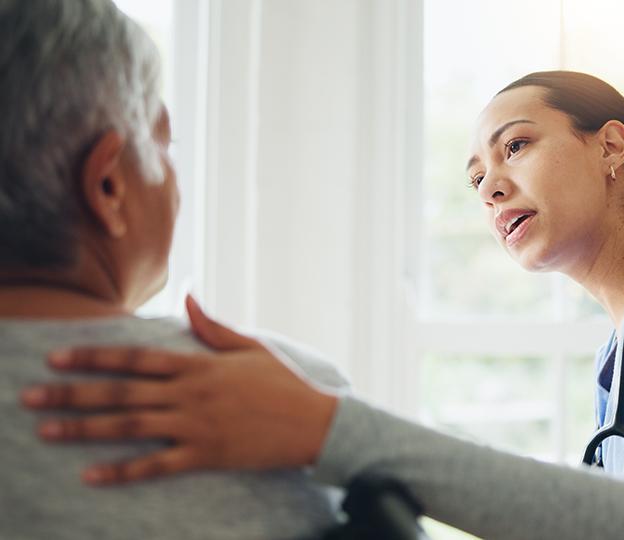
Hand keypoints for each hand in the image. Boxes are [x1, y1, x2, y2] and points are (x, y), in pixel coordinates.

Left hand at [19, 295, 338, 484]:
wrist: (315, 422)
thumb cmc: (285, 382)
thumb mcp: (251, 347)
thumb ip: (213, 326)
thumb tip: (189, 296)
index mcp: (199, 365)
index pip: (136, 358)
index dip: (94, 357)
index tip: (57, 358)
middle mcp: (191, 393)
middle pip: (121, 392)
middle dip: (72, 394)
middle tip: (31, 397)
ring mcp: (197, 425)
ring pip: (130, 427)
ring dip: (85, 429)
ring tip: (47, 431)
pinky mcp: (207, 455)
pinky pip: (156, 465)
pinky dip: (123, 471)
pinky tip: (92, 475)